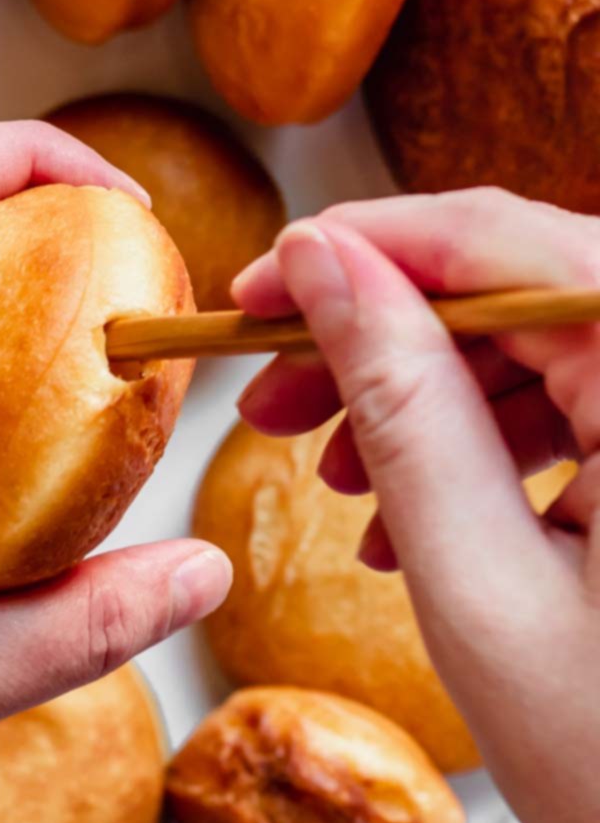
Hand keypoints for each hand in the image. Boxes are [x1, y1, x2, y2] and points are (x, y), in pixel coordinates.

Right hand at [231, 187, 599, 822]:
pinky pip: (581, 408)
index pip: (501, 239)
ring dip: (421, 396)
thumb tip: (323, 267)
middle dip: (379, 331)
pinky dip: (483, 446)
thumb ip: (401, 405)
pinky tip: (406, 515)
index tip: (256, 288)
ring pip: (540, 345)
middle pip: (518, 286)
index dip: (359, 248)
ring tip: (325, 470)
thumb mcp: (482, 583)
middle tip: (267, 387)